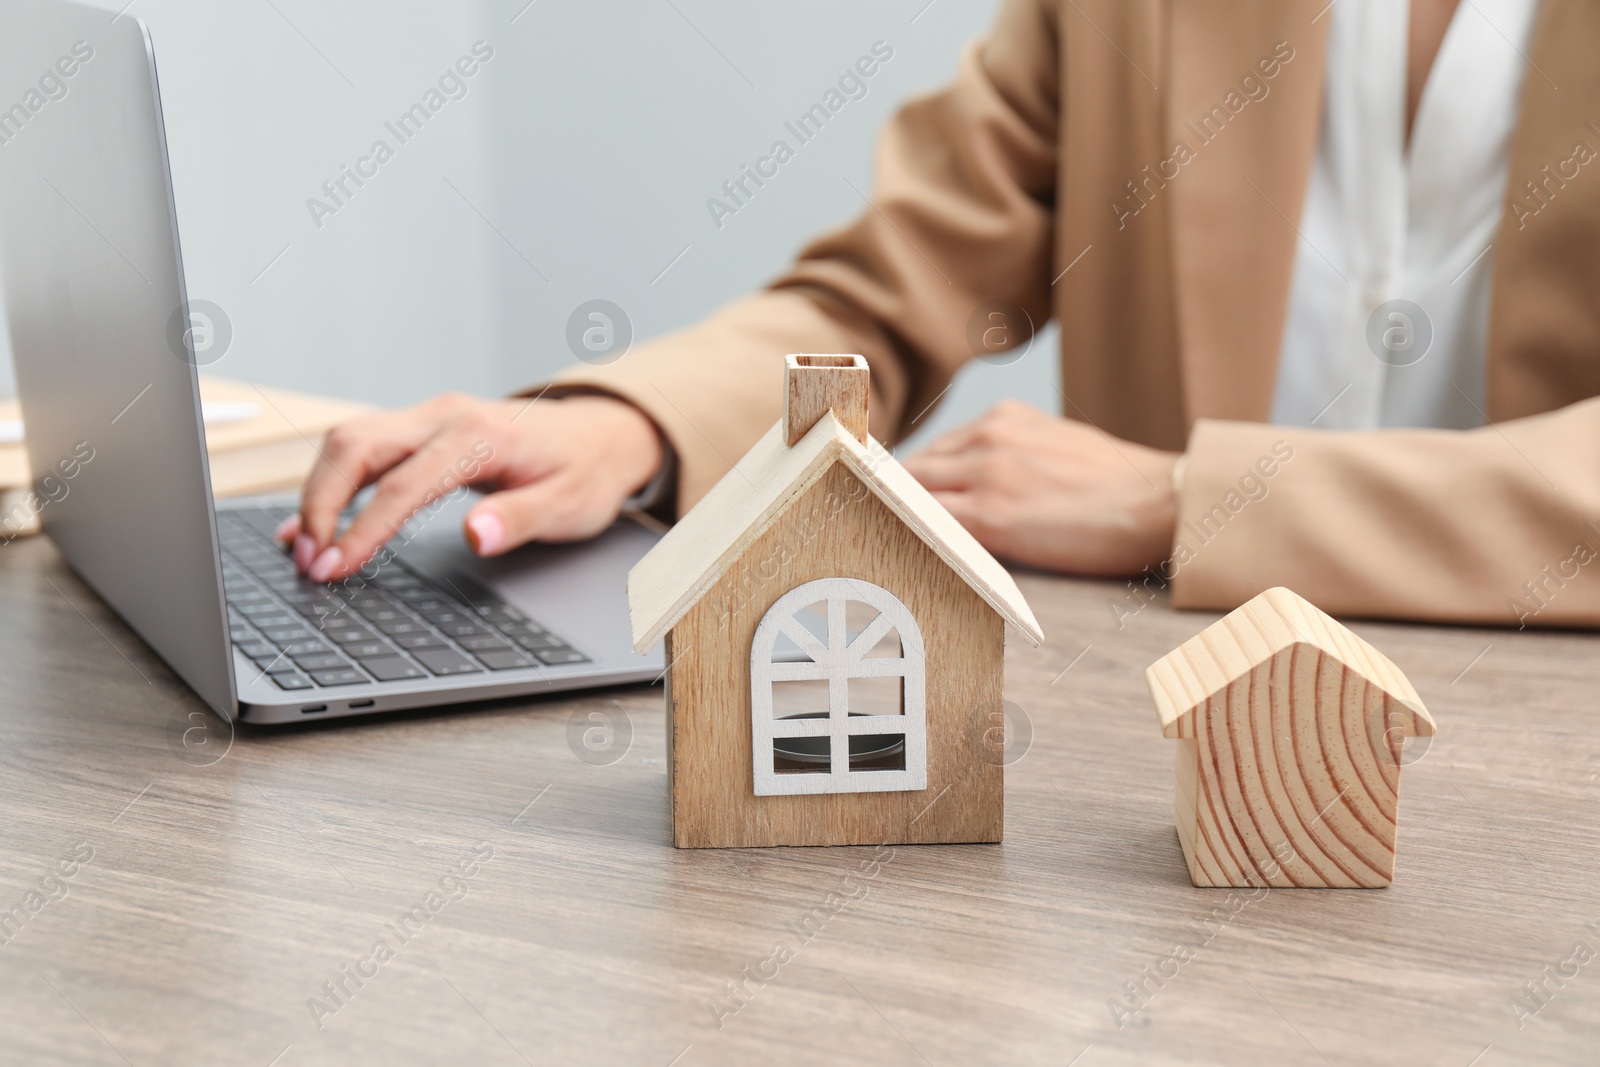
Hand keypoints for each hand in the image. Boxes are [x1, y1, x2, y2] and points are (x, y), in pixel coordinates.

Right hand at [274, 393, 663, 582]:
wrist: (599, 435)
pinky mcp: (420, 426)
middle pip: (357, 447)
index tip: (333, 567)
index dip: (360, 529)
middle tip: (309, 563)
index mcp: (480, 435)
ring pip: (350, 441)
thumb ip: (519, 520)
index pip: (402, 484)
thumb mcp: (568, 505)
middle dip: (320, 504)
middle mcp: (445, 415)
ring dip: (318, 492)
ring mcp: (430, 416)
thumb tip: (476, 536)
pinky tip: (310, 523)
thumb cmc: (584, 472)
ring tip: (304, 550)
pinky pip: (362, 448)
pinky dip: (331, 482)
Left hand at [901, 400, 1178, 575]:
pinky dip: (918, 540)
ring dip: (901, 522)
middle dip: (896, 502)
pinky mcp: (994, 515)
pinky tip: (914, 560)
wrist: (1164, 502)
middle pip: (912, 470)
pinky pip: (934, 527)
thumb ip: (1012, 457)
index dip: (911, 484)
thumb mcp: (1058, 447)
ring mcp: (987, 473)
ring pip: (913, 496)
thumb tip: (978, 485)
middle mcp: (989, 436)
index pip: (934, 452)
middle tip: (882, 533)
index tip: (897, 506)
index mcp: (1004, 418)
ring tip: (890, 550)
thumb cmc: (1122, 485)